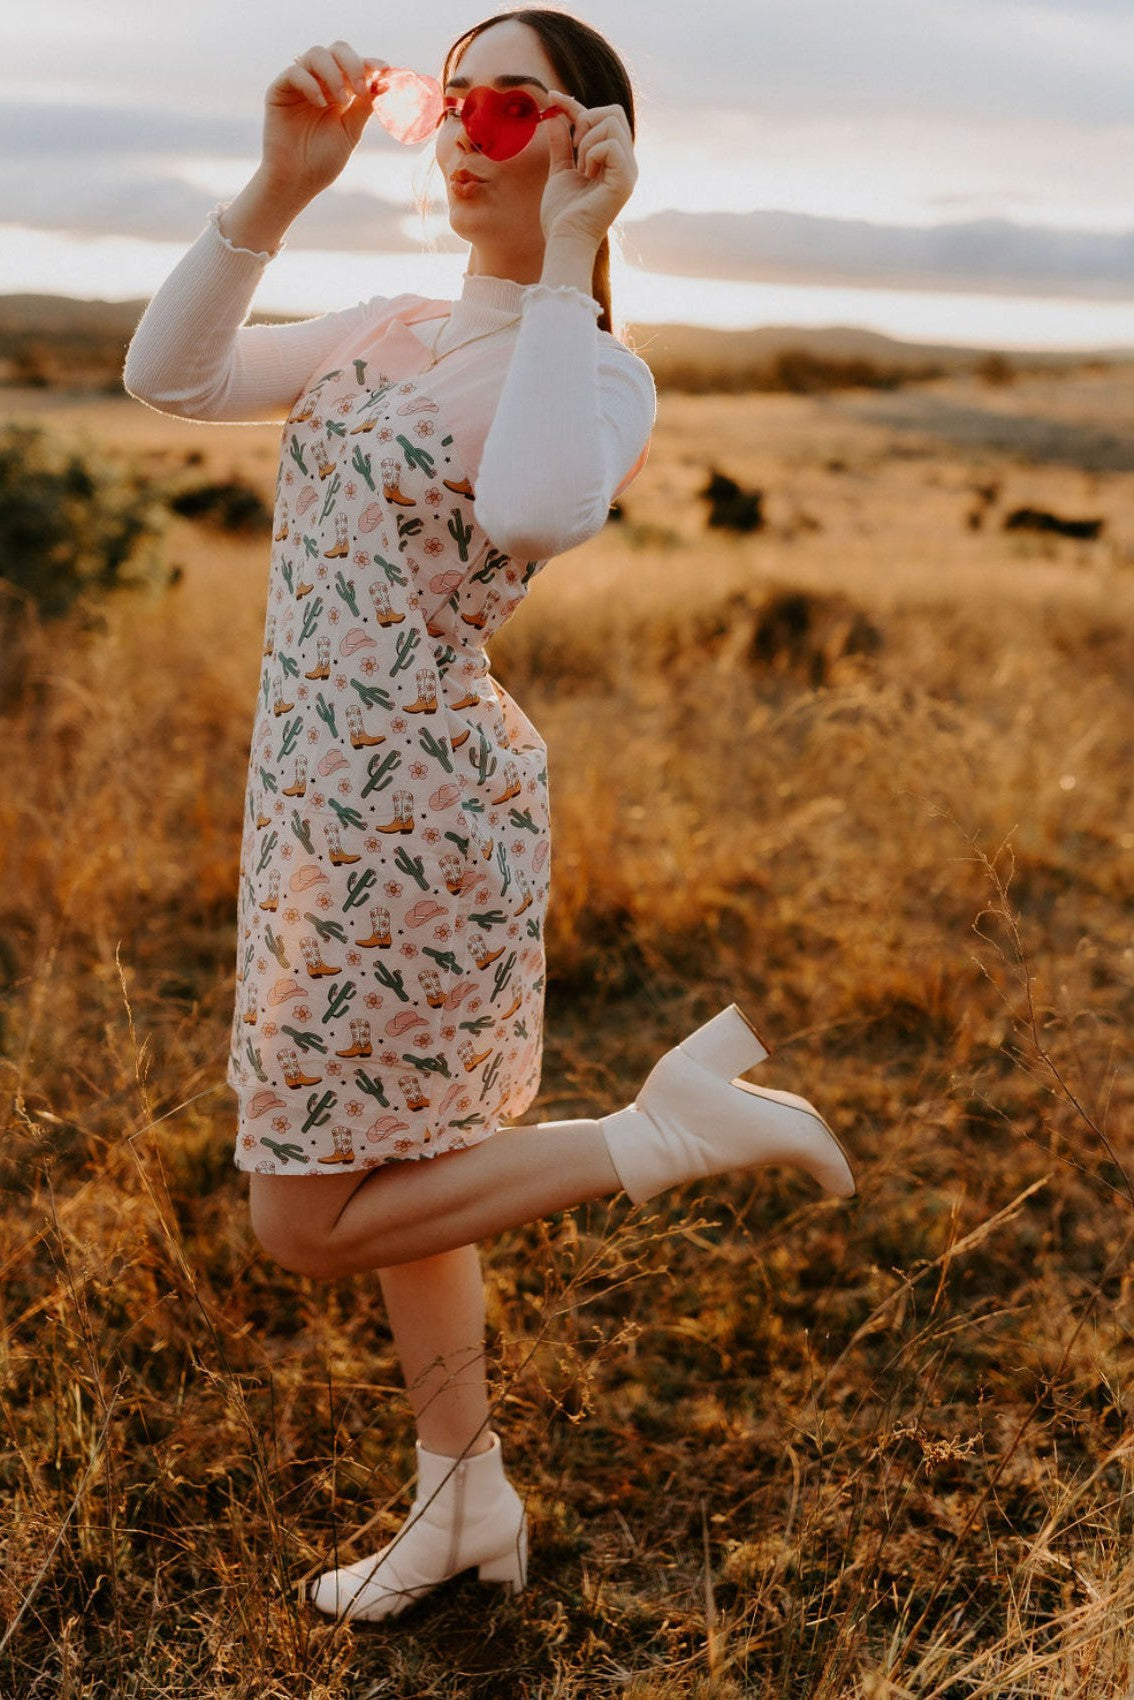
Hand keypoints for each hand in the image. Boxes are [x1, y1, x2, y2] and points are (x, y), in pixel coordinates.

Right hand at [259, 41, 383, 201]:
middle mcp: (320, 82)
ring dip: (333, 73)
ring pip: (316, 54)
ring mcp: (299, 84)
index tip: (384, 71)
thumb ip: (364, 107)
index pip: (355, 64)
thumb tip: (384, 84)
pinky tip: (320, 103)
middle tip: (360, 88)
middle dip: (352, 64)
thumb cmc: (323, 161)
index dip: (370, 63)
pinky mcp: (279, 90)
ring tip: (340, 100)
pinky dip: (310, 83)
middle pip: (337, 50)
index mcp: (339, 90)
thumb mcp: (351, 132)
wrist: (297, 181)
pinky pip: (295, 72)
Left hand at [539, 91, 637, 249]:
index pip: (601, 117)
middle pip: (614, 112)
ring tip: (581, 168)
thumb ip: (561, 143)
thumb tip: (555, 113)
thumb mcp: (560, 170)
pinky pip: (610, 144)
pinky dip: (591, 154)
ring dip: (586, 141)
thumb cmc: (562, 214)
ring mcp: (629, 171)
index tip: (551, 97)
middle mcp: (627, 162)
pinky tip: (587, 175)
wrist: (564, 240)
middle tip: (573, 151)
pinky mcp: (626, 180)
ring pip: (612, 123)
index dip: (575, 105)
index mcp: (614, 160)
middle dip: (585, 121)